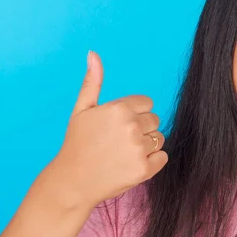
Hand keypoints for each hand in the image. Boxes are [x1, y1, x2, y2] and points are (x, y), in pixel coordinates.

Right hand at [44, 51, 167, 208]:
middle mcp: (132, 127)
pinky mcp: (145, 169)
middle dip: (141, 128)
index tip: (118, 125)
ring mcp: (139, 149)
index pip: (147, 103)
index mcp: (119, 109)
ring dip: (146, 145)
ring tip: (123, 153)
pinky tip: (131, 164)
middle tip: (119, 141)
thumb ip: (93, 81)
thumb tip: (93, 54)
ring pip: (159, 139)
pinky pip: (163, 157)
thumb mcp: (82, 109)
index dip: (134, 113)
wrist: (73, 182)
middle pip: (155, 120)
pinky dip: (152, 161)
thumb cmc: (77, 143)